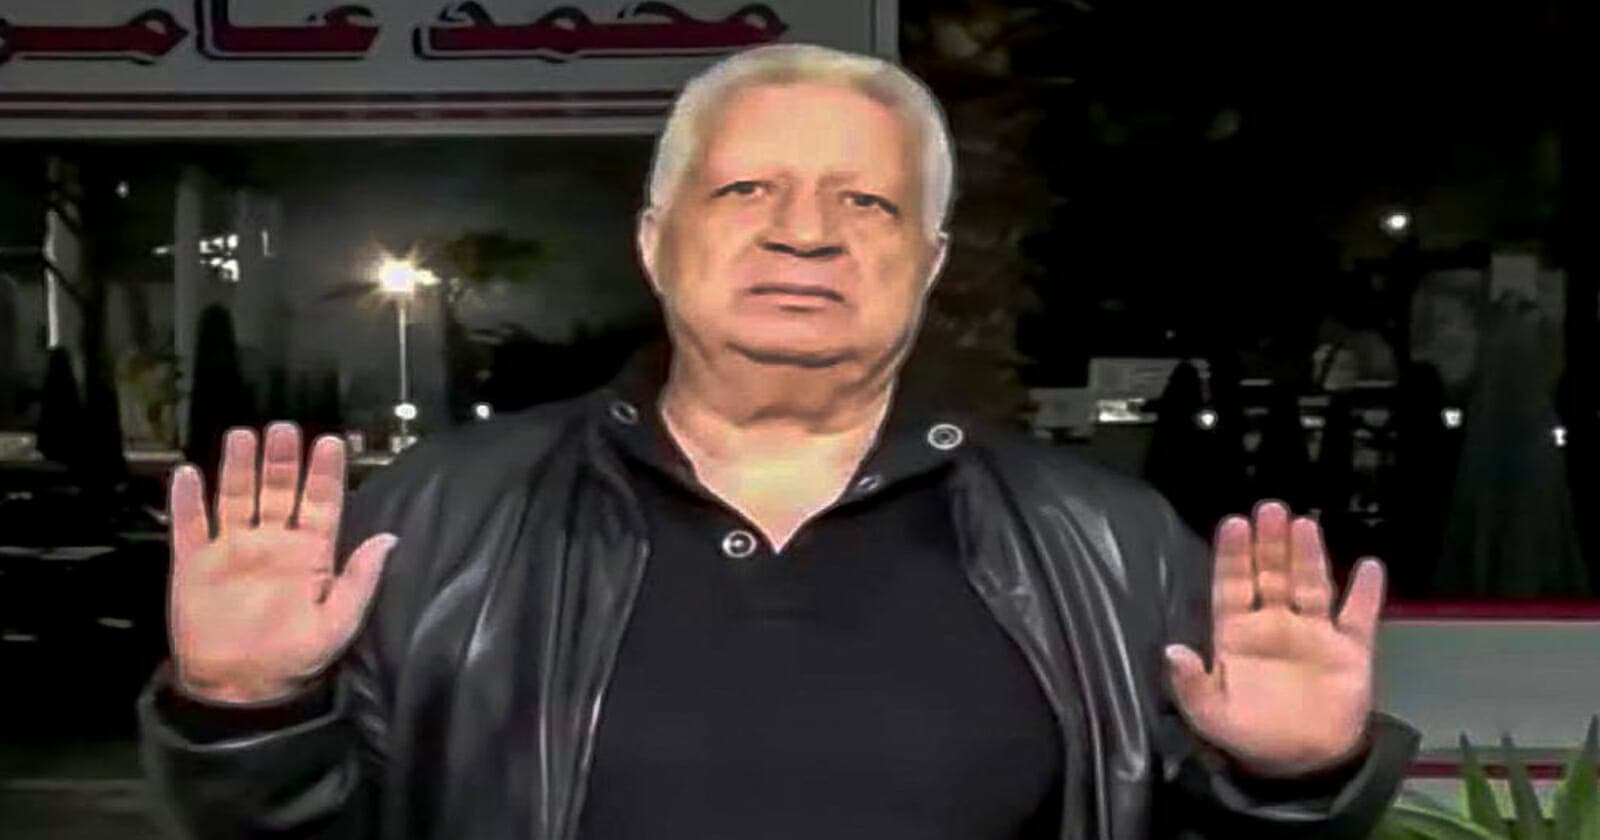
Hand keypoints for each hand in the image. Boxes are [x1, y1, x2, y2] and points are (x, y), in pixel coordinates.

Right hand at [166, 422, 395, 704]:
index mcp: (309, 555)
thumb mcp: (338, 623)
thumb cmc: (293, 658)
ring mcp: (232, 551)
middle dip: (281, 460)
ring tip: (243, 437)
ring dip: (238, 467)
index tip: (330, 443)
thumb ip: (361, 579)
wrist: (239, 689)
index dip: (325, 473)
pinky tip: (188, 474)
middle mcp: (272, 544)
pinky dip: (188, 500)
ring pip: (235, 498)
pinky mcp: (195, 564)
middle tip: (285, 429)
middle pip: (278, 491)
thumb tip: (389, 539)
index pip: (321, 503)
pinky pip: (190, 526)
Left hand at [1165, 502, 1384, 778]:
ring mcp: (1313, 635)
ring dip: (1308, 555)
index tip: (1233, 524)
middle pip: (1271, 575)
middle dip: (1270, 543)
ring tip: (1304, 525)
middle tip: (1269, 509)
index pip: (1232, 585)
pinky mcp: (1350, 652)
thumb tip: (1172, 652)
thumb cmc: (1250, 736)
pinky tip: (1369, 568)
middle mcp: (1274, 625)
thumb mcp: (1210, 715)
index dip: (1232, 555)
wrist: (1302, 766)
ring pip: (1310, 585)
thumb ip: (1190, 684)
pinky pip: (1359, 617)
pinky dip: (1366, 593)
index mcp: (1236, 635)